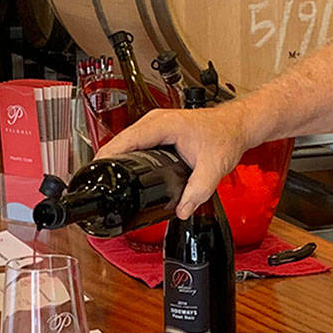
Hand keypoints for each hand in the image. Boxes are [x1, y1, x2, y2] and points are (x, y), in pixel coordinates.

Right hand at [94, 103, 251, 218]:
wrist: (237, 126)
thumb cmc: (226, 136)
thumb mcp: (214, 166)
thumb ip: (198, 190)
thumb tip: (182, 211)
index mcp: (162, 125)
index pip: (124, 141)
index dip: (106, 159)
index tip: (94, 176)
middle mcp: (155, 121)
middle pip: (119, 143)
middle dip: (107, 164)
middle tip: (100, 187)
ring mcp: (154, 125)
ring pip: (125, 143)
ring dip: (115, 160)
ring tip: (107, 182)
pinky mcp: (157, 131)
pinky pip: (134, 144)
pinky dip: (126, 156)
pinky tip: (125, 172)